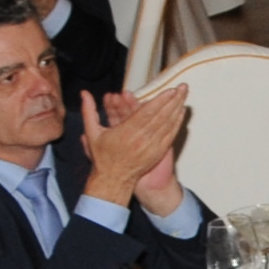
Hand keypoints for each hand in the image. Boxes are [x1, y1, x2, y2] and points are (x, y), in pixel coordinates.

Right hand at [83, 82, 189, 213]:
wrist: (113, 181)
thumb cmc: (103, 157)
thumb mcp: (92, 134)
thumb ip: (89, 112)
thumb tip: (84, 94)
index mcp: (125, 133)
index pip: (146, 113)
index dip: (159, 101)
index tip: (169, 90)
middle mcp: (141, 139)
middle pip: (161, 116)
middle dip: (173, 100)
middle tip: (183, 87)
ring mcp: (151, 146)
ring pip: (168, 124)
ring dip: (177, 109)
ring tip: (184, 95)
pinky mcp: (158, 152)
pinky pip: (170, 135)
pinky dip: (176, 123)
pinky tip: (181, 112)